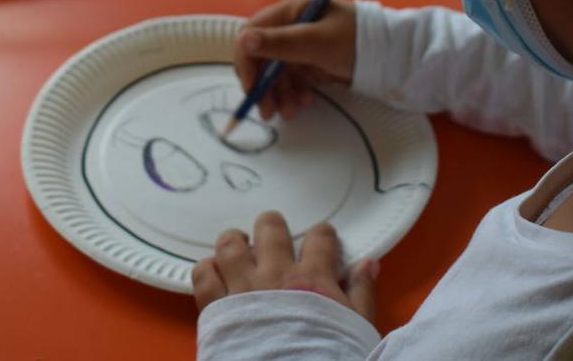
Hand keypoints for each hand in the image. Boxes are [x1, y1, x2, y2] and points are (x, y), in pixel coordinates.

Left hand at [192, 211, 377, 319]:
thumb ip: (362, 293)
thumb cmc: (328, 359)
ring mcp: (243, 290)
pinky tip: (215, 273)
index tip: (323, 239)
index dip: (323, 234)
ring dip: (235, 241)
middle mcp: (275, 276)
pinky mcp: (216, 309)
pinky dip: (207, 270)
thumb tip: (369, 263)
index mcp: (313, 279)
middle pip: (270, 229)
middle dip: (272, 226)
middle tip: (272, 235)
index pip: (320, 238)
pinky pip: (204, 275)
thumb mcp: (356, 328)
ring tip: (239, 246)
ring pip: (231, 245)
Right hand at [234, 0, 356, 119]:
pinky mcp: (313, 60)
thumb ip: (280, 42)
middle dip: (263, 83)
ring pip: (277, 71)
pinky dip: (294, 91)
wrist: (394, 55)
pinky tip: (305, 102)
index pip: (252, 34)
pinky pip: (294, 78)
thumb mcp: (317, 42)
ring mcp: (302, 44)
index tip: (252, 88)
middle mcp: (292, 25)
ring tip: (291, 112)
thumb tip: (243, 40)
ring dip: (279, 92)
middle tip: (267, 111)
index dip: (247, 61)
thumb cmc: (355, 41)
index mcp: (291, 11)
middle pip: (262, 55)